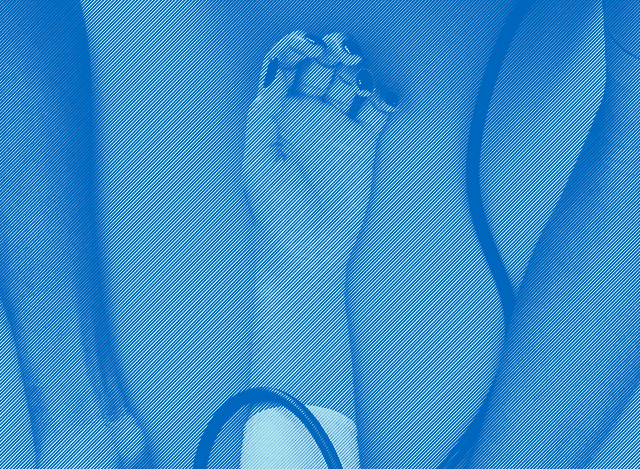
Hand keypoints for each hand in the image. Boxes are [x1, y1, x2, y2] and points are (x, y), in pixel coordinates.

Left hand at [244, 32, 392, 267]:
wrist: (307, 252)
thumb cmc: (274, 213)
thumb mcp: (257, 163)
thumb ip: (263, 117)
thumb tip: (274, 74)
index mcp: (277, 116)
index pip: (287, 70)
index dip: (295, 51)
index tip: (303, 46)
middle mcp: (308, 116)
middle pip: (321, 68)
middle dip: (328, 53)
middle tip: (336, 51)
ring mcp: (336, 128)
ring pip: (350, 83)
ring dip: (355, 69)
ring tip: (356, 72)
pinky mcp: (363, 144)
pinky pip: (376, 111)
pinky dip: (381, 96)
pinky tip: (379, 94)